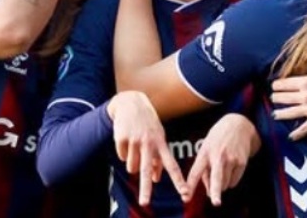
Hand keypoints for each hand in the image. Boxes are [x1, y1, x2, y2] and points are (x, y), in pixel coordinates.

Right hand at [109, 91, 187, 205]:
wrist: (131, 103)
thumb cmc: (148, 124)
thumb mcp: (158, 137)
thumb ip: (159, 158)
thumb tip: (156, 179)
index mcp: (161, 143)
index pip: (172, 165)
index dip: (178, 180)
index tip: (185, 192)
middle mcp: (149, 143)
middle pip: (147, 170)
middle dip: (146, 188)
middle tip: (145, 203)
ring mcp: (135, 141)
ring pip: (131, 166)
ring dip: (132, 163)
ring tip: (135, 147)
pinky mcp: (122, 139)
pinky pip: (121, 157)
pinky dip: (123, 153)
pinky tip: (127, 140)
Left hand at [186, 114, 259, 205]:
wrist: (238, 124)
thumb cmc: (217, 138)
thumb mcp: (206, 148)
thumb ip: (204, 168)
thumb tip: (209, 192)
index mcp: (205, 152)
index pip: (195, 172)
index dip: (190, 185)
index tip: (185, 195)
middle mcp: (218, 156)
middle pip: (216, 178)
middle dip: (216, 191)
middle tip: (215, 202)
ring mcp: (231, 159)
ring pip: (224, 184)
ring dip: (220, 186)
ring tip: (220, 172)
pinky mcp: (242, 162)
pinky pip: (234, 181)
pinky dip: (230, 181)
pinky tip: (230, 170)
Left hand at [270, 49, 306, 138]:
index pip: (285, 83)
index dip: (277, 85)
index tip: (274, 86)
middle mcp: (305, 96)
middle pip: (284, 98)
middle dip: (276, 98)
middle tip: (273, 98)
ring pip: (289, 112)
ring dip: (280, 114)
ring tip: (275, 114)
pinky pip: (304, 129)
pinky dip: (296, 133)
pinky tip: (291, 137)